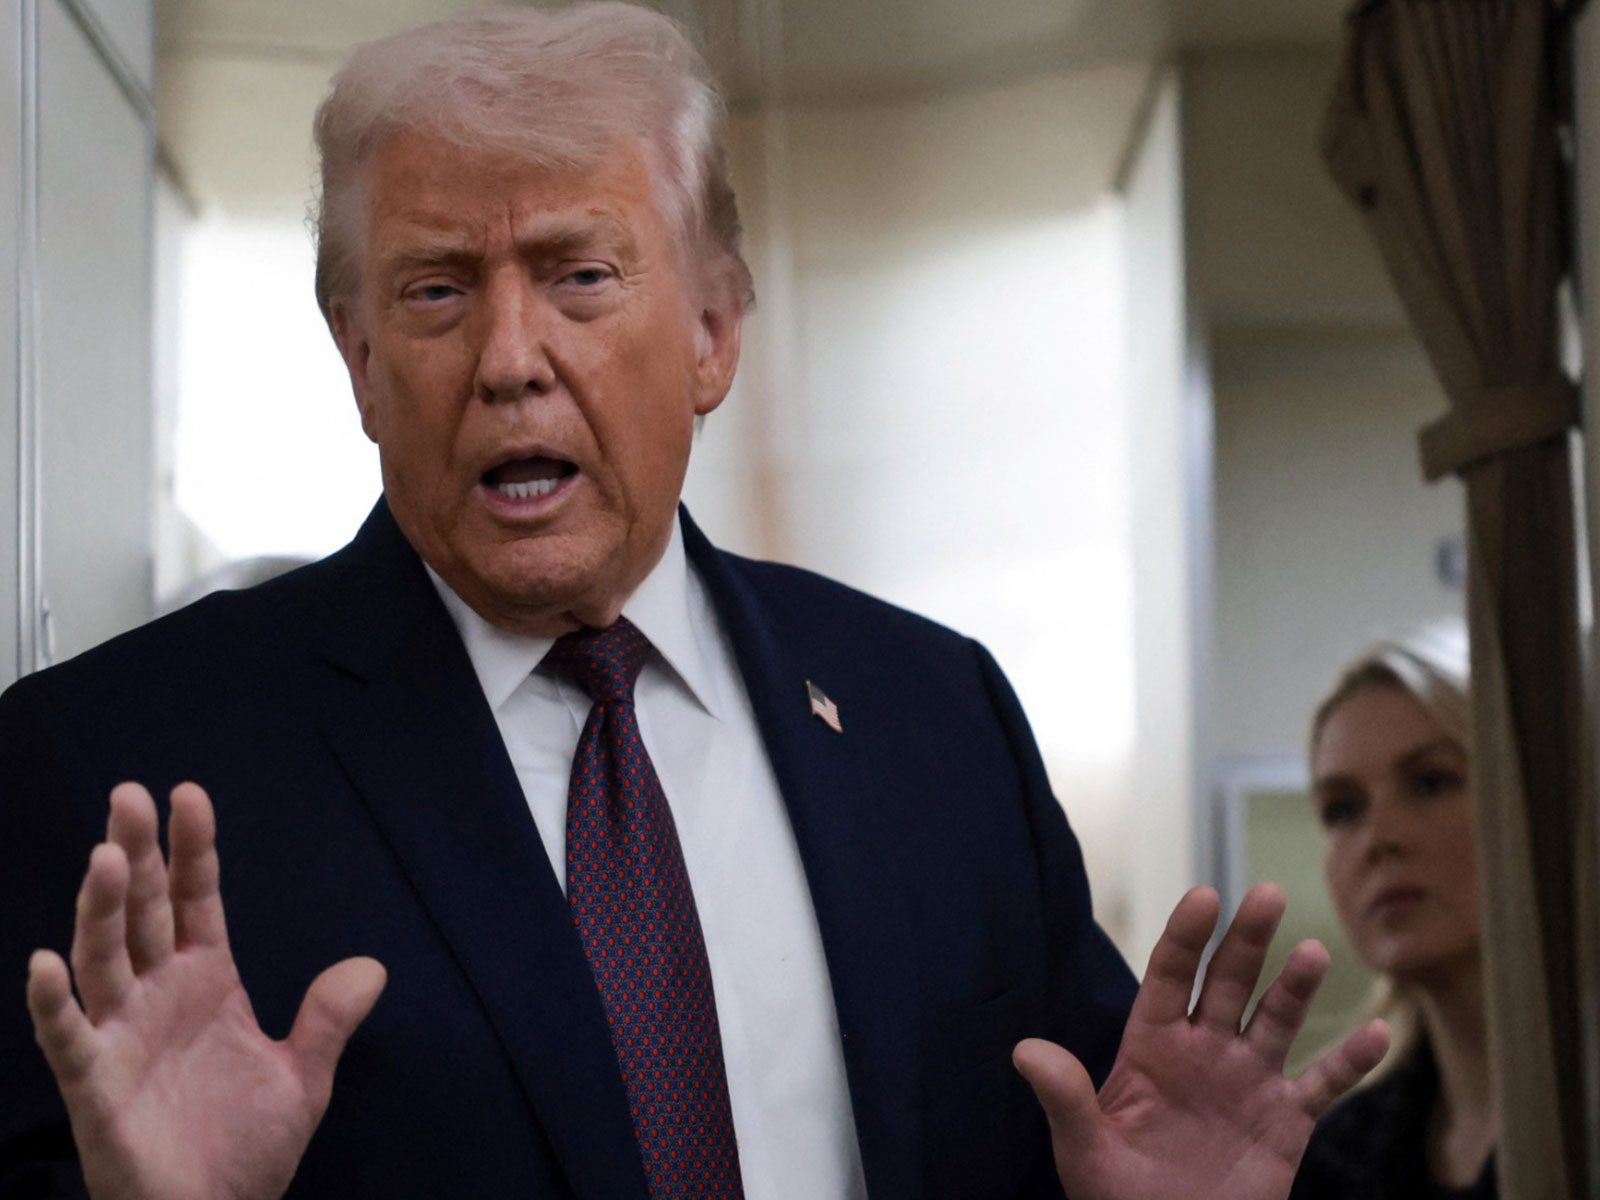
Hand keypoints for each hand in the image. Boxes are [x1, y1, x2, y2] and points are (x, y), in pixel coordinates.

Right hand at [25, 782, 386, 1199]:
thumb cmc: (245, 1151)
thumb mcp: (304, 1078)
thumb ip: (330, 1019)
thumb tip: (372, 966)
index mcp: (206, 981)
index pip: (195, 899)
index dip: (192, 849)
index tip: (189, 793)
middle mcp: (158, 996)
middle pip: (142, 910)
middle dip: (137, 852)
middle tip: (128, 793)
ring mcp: (121, 1036)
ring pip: (103, 957)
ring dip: (101, 908)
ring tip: (108, 855)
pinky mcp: (94, 1086)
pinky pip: (67, 1037)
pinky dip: (53, 1002)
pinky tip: (46, 962)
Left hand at [1014, 883, 1388, 1199]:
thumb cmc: (1116, 1197)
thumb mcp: (1083, 1149)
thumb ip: (1063, 1099)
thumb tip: (1024, 1050)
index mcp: (1152, 1046)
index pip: (1169, 977)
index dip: (1186, 937)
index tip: (1204, 898)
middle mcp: (1204, 1050)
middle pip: (1228, 982)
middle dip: (1247, 940)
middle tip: (1267, 893)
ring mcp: (1248, 1080)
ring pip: (1277, 1019)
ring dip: (1295, 986)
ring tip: (1311, 951)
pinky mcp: (1286, 1121)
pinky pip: (1323, 1084)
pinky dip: (1351, 1062)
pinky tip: (1378, 1034)